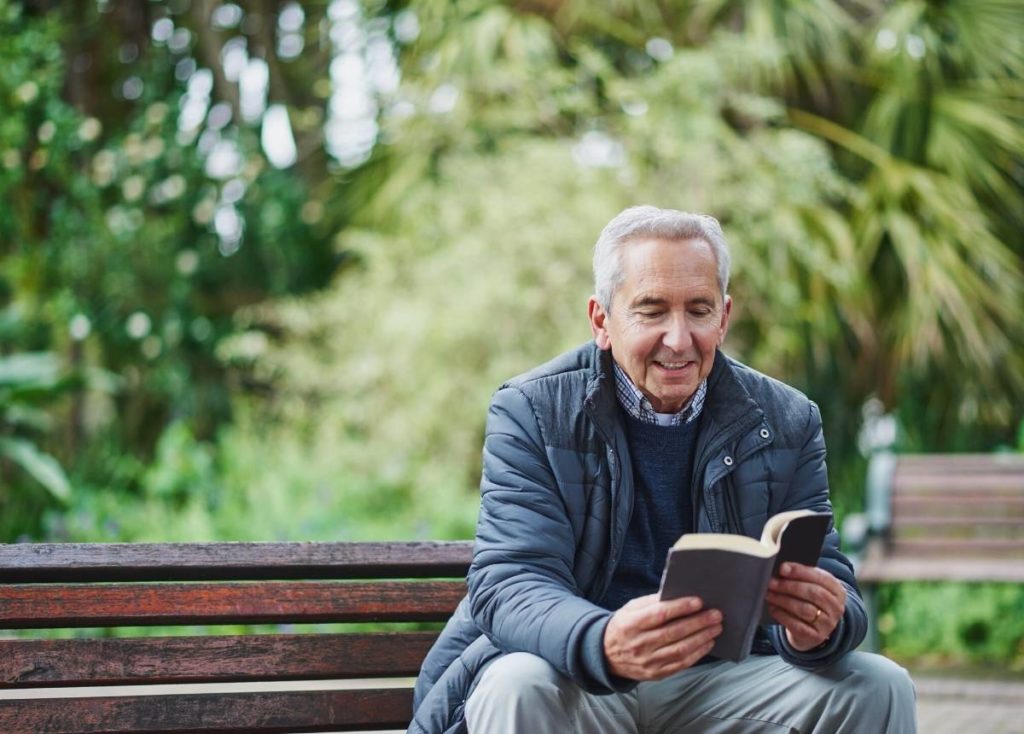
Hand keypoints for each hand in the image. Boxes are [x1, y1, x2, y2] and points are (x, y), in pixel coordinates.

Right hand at [603, 594, 722, 680]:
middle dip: (698, 622)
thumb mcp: (629, 609)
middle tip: (716, 615)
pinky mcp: (655, 674)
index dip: (680, 607)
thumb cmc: (623, 626)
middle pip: (674, 633)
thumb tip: (677, 595)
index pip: (659, 615)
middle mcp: (639, 644)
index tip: (699, 601)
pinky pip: (680, 664)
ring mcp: (647, 661)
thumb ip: (651, 602)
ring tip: (716, 628)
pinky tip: (707, 643)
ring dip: (702, 638)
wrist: (606, 655)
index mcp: (631, 624)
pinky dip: (697, 654)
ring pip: (680, 650)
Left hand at [766, 563, 845, 650]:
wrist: (812, 630)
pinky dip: (782, 615)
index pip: (821, 577)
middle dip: (789, 586)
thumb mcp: (812, 587)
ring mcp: (828, 624)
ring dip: (783, 600)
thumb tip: (782, 569)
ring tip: (769, 594)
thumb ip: (801, 577)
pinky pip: (797, 625)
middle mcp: (836, 607)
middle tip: (772, 582)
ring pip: (804, 609)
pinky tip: (773, 608)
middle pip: (813, 593)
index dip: (800, 572)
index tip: (782, 568)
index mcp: (837, 590)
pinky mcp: (816, 637)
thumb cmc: (809, 602)